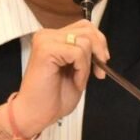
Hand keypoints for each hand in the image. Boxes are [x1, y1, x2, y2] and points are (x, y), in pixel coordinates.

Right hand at [9, 19, 109, 137]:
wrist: (36, 114)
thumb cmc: (52, 97)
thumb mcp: (76, 69)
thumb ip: (84, 53)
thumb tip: (101, 45)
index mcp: (53, 37)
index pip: (85, 26)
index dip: (99, 42)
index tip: (103, 61)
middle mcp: (47, 35)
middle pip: (87, 29)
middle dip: (99, 51)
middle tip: (99, 71)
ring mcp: (45, 40)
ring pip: (84, 41)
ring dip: (87, 65)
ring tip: (79, 80)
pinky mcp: (46, 50)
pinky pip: (77, 53)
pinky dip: (82, 71)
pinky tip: (76, 82)